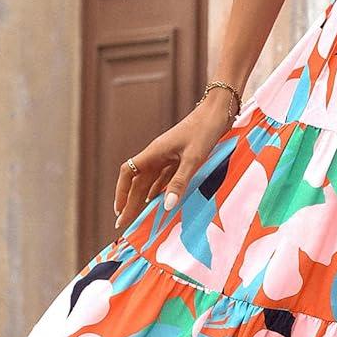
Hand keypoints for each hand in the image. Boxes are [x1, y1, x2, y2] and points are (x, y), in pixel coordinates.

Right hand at [112, 90, 238, 233]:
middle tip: (125, 225)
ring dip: (143, 199)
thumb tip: (167, 206)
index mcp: (154, 153)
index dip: (121, 193)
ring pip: (150, 181)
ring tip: (138, 218)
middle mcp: (157, 155)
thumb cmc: (205, 131)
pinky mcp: (179, 157)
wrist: (217, 112)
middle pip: (138, 182)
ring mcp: (167, 156)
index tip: (119, 211)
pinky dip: (159, 191)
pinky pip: (164, 177)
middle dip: (130, 203)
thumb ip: (180, 182)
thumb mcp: (194, 159)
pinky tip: (159, 202)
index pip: (128, 174)